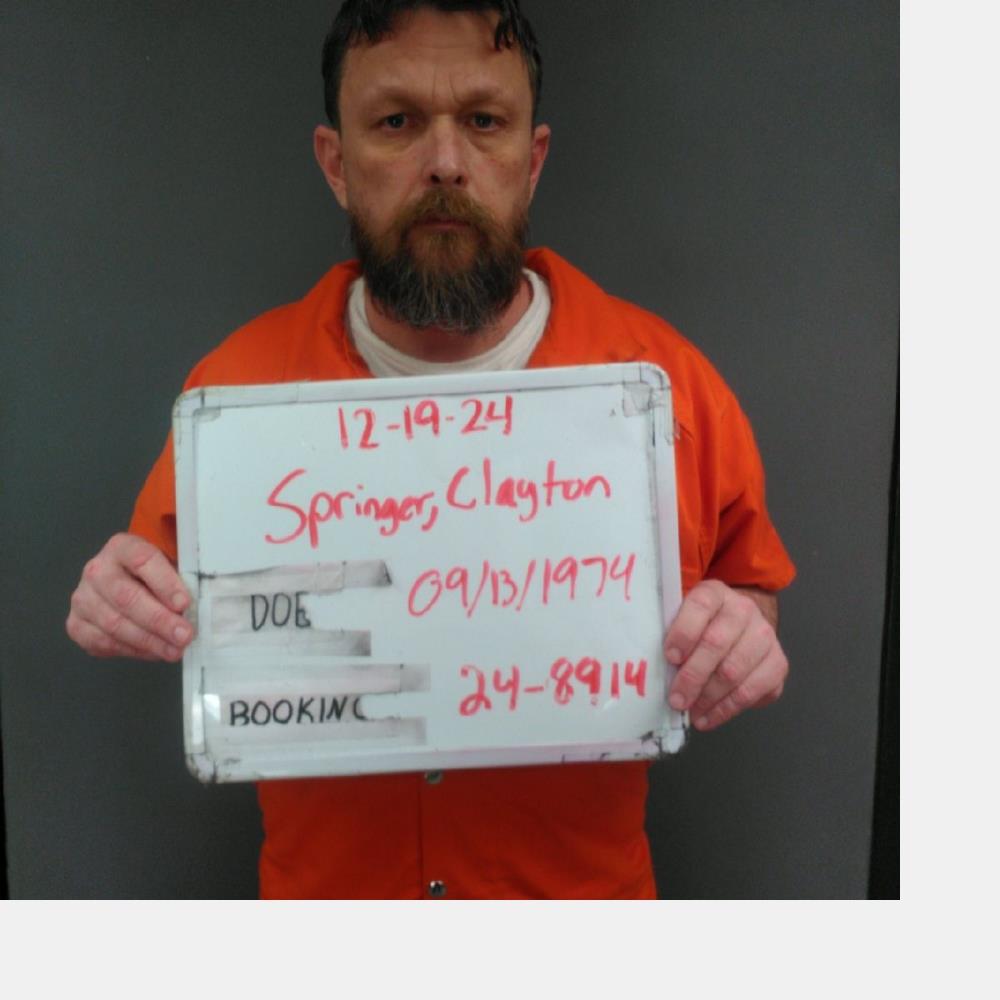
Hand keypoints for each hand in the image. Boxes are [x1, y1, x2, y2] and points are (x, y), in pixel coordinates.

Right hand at [67, 533, 193, 661]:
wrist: (126, 581)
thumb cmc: (155, 575)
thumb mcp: (170, 566)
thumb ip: (181, 581)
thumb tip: (194, 610)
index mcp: (122, 547)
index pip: (142, 560)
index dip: (165, 583)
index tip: (184, 603)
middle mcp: (97, 570)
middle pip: (126, 597)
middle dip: (159, 620)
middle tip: (184, 635)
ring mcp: (83, 598)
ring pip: (114, 624)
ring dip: (148, 641)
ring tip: (174, 650)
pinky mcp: (76, 624)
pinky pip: (103, 642)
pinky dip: (132, 650)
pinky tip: (154, 652)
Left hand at [664, 580, 787, 731]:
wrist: (741, 625)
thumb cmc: (701, 626)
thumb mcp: (682, 617)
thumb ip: (669, 632)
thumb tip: (649, 664)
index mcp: (715, 593)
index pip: (700, 606)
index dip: (683, 632)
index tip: (669, 657)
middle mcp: (744, 610)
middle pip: (716, 644)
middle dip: (692, 676)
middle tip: (676, 699)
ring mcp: (765, 636)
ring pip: (734, 671)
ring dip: (708, 698)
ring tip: (690, 712)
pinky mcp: (778, 664)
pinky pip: (753, 692)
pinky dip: (726, 710)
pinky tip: (708, 718)